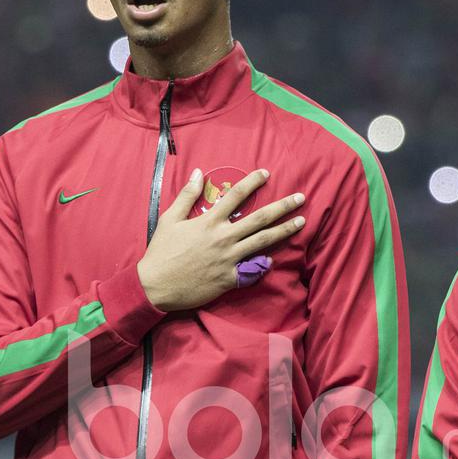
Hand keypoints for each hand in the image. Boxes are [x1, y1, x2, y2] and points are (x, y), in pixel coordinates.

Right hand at [137, 168, 304, 311]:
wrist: (156, 286)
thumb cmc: (161, 251)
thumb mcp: (169, 219)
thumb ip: (187, 196)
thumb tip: (198, 172)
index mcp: (209, 221)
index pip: (235, 195)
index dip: (252, 182)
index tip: (266, 173)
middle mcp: (223, 238)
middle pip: (259, 218)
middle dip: (282, 206)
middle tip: (301, 198)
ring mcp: (229, 259)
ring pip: (263, 241)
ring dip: (284, 231)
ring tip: (301, 222)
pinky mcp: (229, 278)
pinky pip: (252, 270)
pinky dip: (265, 263)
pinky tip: (276, 258)